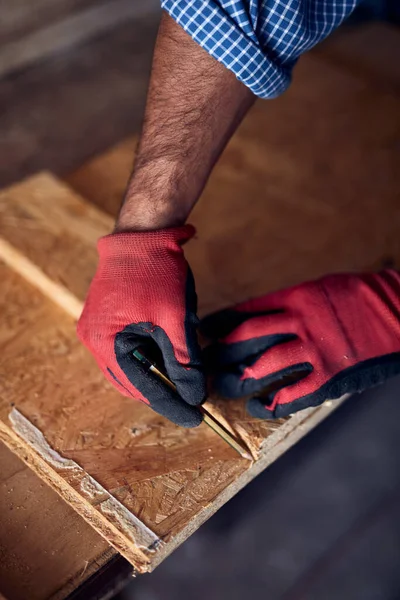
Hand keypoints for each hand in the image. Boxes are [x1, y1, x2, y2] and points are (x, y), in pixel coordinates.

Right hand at [77, 225, 205, 426]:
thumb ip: (184, 362)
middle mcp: (94, 340)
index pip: (141, 389)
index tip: (196, 417)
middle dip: (164, 390)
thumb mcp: (175, 320)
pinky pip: (128, 350)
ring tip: (185, 371)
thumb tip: (196, 396)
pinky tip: (170, 352)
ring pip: (130, 367)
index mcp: (106, 342)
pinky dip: (150, 356)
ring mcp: (98, 329)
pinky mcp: (106, 319)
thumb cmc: (156, 271)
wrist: (142, 232)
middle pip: (132, 382)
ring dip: (158, 372)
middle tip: (194, 397)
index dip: (172, 405)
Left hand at [201, 270, 399, 418]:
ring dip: (240, 379)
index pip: (248, 310)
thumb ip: (295, 302)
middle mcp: (300, 323)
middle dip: (222, 352)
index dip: (222, 323)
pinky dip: (271, 404)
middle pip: (247, 338)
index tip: (205, 331)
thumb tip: (269, 314)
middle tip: (208, 363)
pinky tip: (257, 407)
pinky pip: (293, 395)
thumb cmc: (364, 297)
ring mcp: (315, 351)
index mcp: (297, 298)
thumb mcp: (323, 288)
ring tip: (225, 386)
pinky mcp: (331, 376)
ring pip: (263, 367)